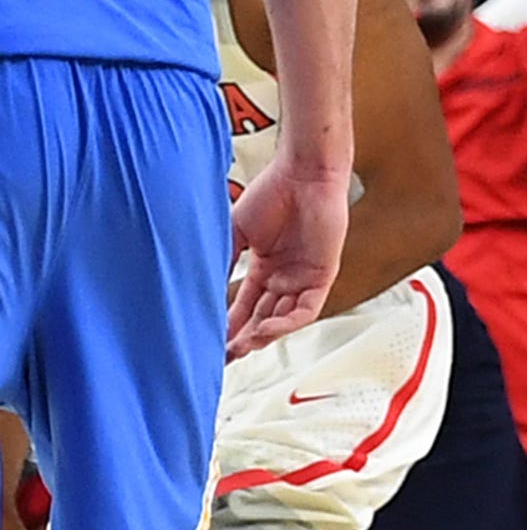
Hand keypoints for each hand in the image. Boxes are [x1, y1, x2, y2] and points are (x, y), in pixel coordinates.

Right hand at [226, 162, 349, 356]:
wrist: (303, 174)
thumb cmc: (273, 193)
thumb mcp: (236, 233)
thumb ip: (223, 261)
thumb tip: (199, 290)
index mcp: (265, 268)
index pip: (243, 307)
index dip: (227, 326)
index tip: (208, 344)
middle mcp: (284, 277)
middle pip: (261, 319)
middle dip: (241, 339)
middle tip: (220, 356)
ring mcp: (303, 278)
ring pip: (282, 319)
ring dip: (260, 336)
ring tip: (238, 347)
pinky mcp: (322, 275)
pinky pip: (305, 309)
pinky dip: (285, 323)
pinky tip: (263, 330)